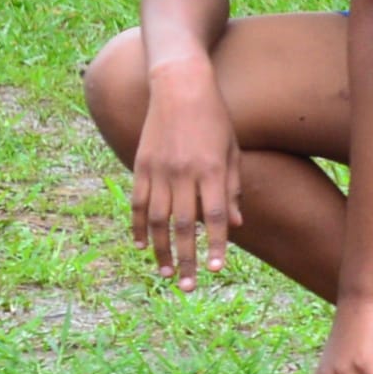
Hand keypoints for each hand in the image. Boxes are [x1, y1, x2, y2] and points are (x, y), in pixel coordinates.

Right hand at [127, 58, 239, 281]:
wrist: (180, 87)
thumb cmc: (215, 119)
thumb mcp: (233, 150)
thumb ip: (233, 188)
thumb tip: (234, 224)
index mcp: (212, 169)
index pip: (213, 217)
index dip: (216, 244)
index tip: (217, 269)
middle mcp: (184, 173)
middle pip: (183, 226)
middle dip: (187, 258)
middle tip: (189, 286)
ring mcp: (159, 170)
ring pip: (156, 220)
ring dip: (160, 250)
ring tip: (166, 273)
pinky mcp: (140, 166)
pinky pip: (137, 203)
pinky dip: (138, 227)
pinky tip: (142, 245)